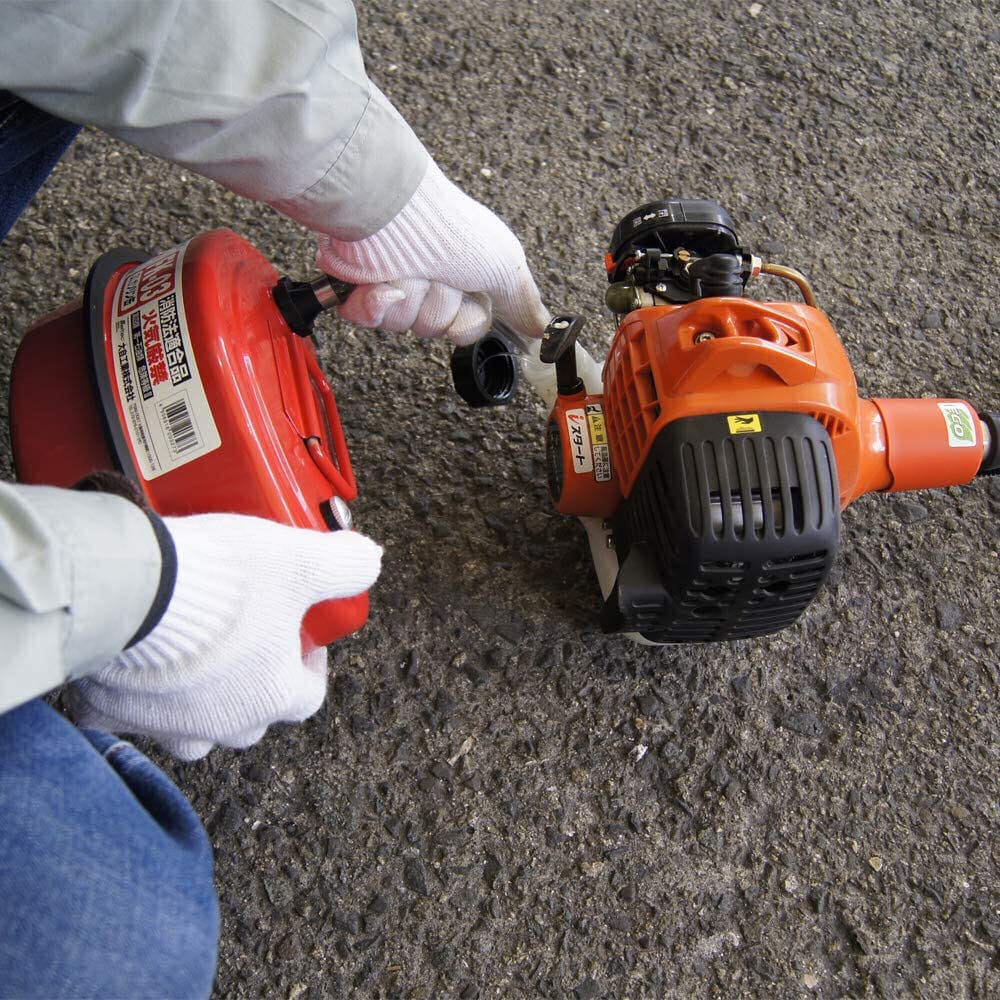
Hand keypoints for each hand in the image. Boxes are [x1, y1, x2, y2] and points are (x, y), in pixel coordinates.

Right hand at [67, 514, 381, 760]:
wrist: (130, 589)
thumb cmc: (222, 583)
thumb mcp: (300, 561)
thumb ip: (343, 564)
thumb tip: (369, 560)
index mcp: (271, 695)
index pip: (307, 698)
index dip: (311, 666)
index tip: (303, 638)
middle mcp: (221, 722)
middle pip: (250, 721)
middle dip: (256, 688)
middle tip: (250, 644)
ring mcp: (163, 723)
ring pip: (192, 731)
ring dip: (199, 705)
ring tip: (195, 662)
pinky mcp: (110, 711)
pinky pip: (124, 717)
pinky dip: (132, 697)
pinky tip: (133, 663)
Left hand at [317, 159, 549, 344]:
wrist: (393, 211)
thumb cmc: (449, 228)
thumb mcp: (504, 266)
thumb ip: (524, 302)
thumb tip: (544, 328)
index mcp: (464, 278)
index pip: (469, 329)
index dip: (466, 320)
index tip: (467, 294)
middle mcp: (431, 281)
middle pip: (435, 329)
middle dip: (436, 306)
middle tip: (438, 276)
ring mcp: (394, 283)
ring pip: (402, 325)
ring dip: (408, 298)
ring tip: (409, 268)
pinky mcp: (360, 288)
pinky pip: (369, 320)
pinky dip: (375, 302)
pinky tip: (381, 282)